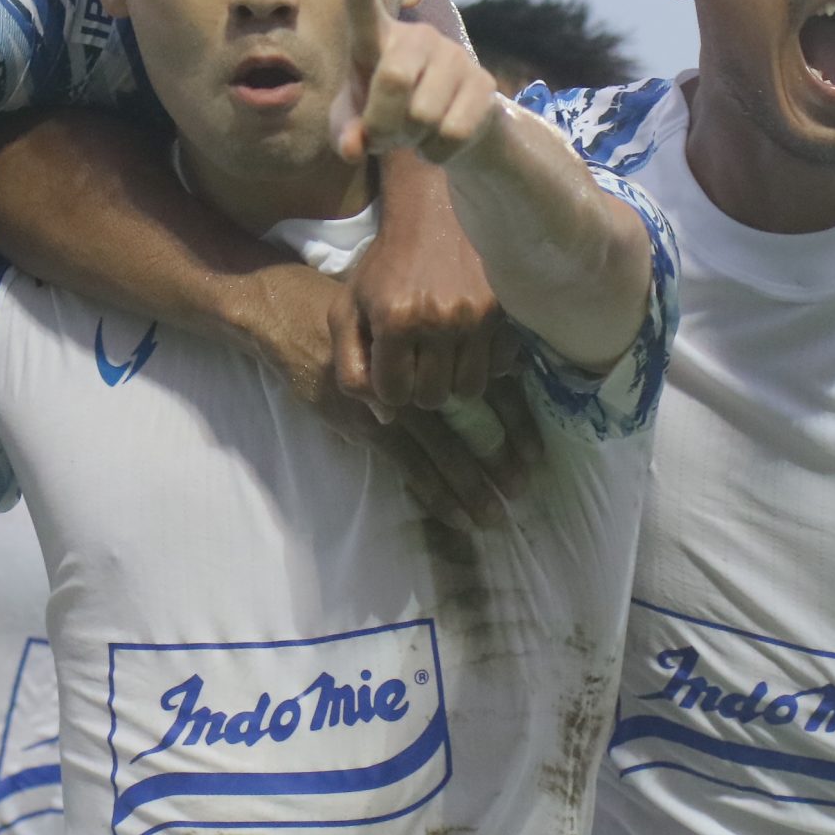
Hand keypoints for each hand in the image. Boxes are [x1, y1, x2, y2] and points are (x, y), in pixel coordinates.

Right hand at [245, 267, 525, 525]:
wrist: (298, 318)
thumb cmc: (354, 318)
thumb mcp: (403, 323)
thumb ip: (441, 348)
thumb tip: (493, 370)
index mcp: (437, 352)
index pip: (488, 391)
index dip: (515, 424)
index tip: (536, 457)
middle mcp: (422, 379)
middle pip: (472, 425)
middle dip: (499, 463)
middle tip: (521, 494)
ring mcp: (395, 406)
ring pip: (443, 451)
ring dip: (469, 486)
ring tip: (492, 517)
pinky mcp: (367, 427)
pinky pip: (408, 464)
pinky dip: (432, 490)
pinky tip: (453, 513)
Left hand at [331, 0, 503, 165]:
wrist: (449, 123)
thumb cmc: (389, 112)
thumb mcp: (359, 124)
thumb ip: (347, 134)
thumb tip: (353, 148)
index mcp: (377, 39)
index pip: (365, 16)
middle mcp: (417, 37)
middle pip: (393, 79)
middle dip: (383, 122)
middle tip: (384, 136)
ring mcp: (454, 56)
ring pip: (424, 114)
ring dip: (412, 139)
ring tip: (415, 130)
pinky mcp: (483, 82)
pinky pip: (452, 132)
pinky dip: (438, 150)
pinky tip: (439, 138)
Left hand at [337, 156, 512, 413]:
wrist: (434, 213)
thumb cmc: (384, 265)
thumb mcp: (349, 309)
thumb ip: (351, 365)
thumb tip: (385, 416)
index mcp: (395, 320)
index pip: (394, 395)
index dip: (390, 387)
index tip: (391, 366)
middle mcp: (439, 319)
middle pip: (434, 397)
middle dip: (421, 387)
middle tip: (418, 361)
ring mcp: (477, 315)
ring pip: (470, 389)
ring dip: (454, 379)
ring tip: (444, 355)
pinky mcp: (506, 310)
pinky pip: (502, 366)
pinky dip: (487, 363)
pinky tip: (470, 342)